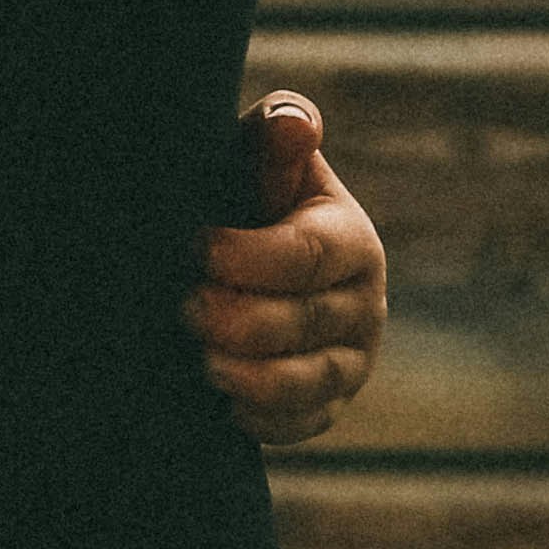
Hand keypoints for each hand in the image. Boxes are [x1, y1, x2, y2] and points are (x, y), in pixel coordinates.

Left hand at [184, 96, 385, 443]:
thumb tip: (292, 124)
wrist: (243, 267)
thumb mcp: (255, 163)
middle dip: (239, 318)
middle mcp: (363, 303)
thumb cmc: (247, 202)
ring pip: (308, 382)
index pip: (308, 255)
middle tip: (185, 308)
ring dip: (250, 376)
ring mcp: (350, 360)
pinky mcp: (327, 405)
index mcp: (350, 240)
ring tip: (201, 360)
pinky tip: (222, 404)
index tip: (195, 247)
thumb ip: (271, 141)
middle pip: (305, 322)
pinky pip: (302, 425)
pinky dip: (262, 420)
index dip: (248, 256)